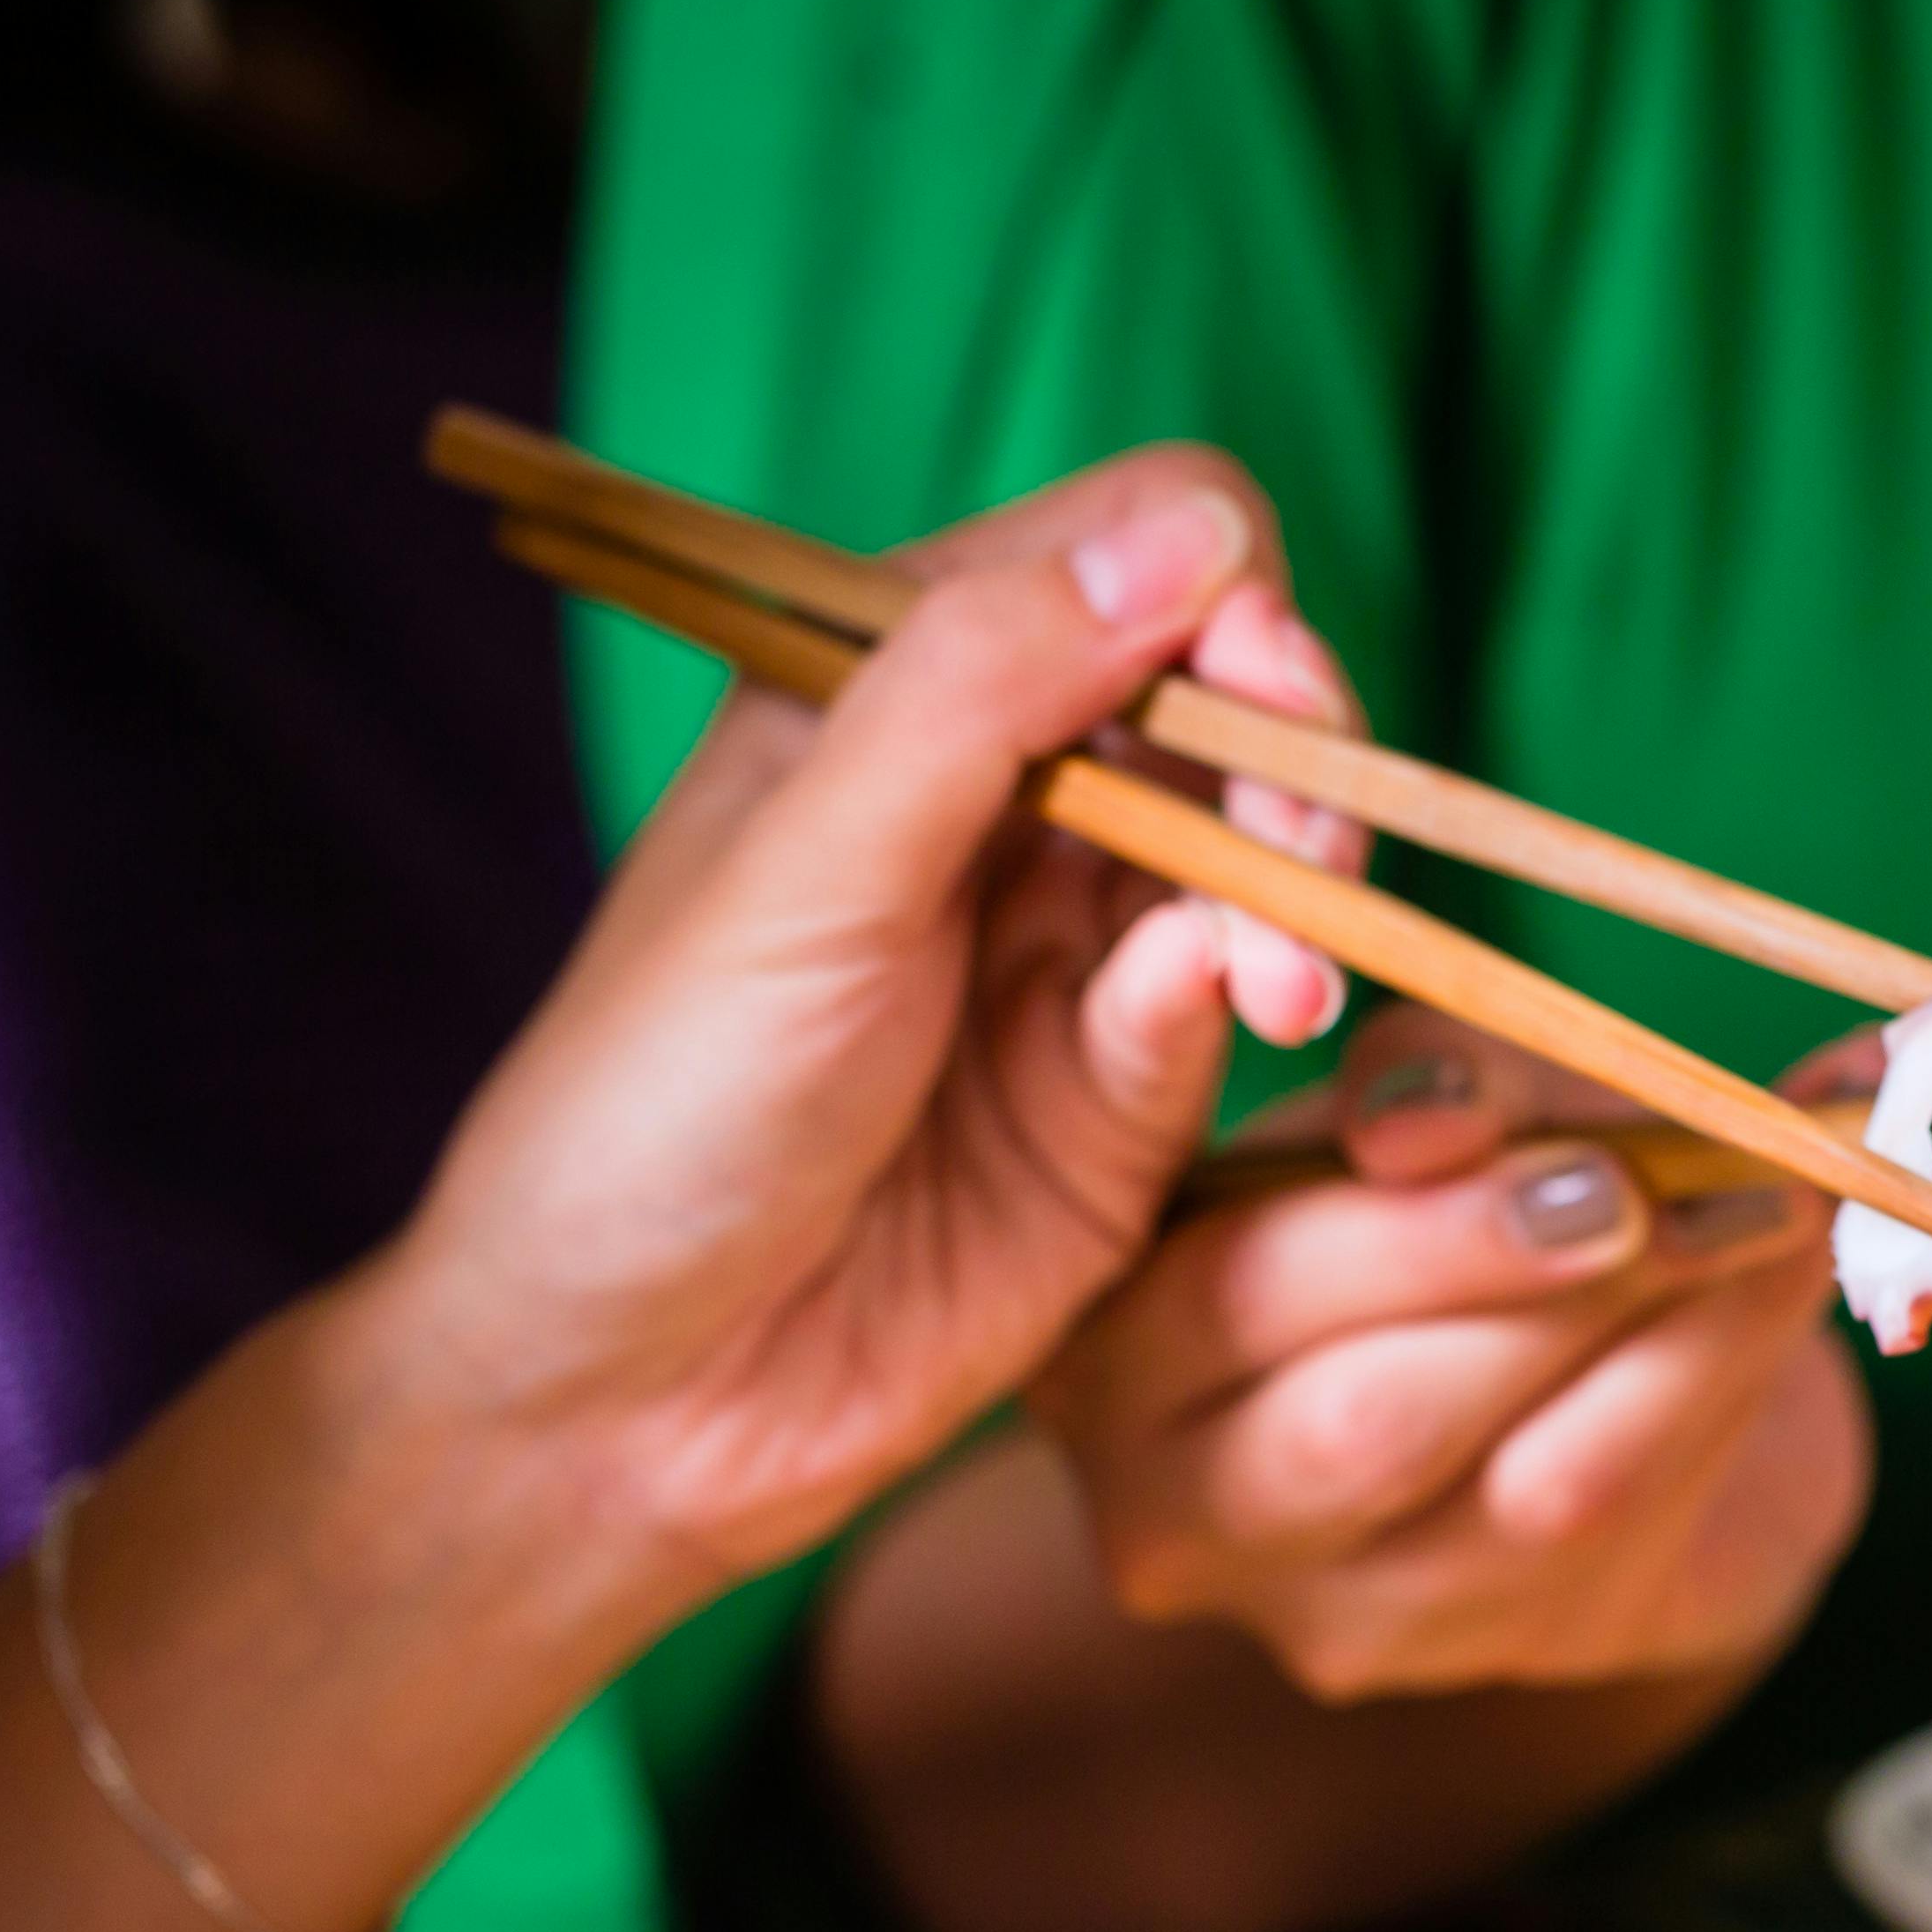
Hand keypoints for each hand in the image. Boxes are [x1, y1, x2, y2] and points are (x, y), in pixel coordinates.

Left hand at [357, 445, 1358, 1597]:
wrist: (629, 1396)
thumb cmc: (657, 1109)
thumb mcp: (808, 867)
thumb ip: (986, 687)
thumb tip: (1198, 535)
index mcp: (898, 693)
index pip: (1129, 555)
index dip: (1217, 596)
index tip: (1250, 681)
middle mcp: (1003, 805)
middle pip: (1236, 698)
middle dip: (1296, 754)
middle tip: (1299, 853)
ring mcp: (1072, 954)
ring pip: (1267, 853)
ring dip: (1303, 890)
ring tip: (1281, 979)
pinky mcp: (1124, 1105)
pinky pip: (1231, 1007)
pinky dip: (1250, 997)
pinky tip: (1237, 1024)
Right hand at [1027, 1009, 1871, 1699]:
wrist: (1596, 1377)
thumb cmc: (1474, 1206)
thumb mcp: (1438, 1104)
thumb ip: (1437, 1086)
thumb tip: (1430, 1120)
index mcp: (1112, 1332)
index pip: (1229, 1284)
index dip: (1417, 1218)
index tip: (1575, 1143)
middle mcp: (1171, 1501)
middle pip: (1360, 1419)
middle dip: (1532, 1288)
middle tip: (1667, 1187)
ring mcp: (1315, 1608)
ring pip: (1508, 1490)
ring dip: (1665, 1338)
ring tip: (1765, 1214)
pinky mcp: (1468, 1654)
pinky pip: (1613, 1524)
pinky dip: (1711, 1388)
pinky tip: (1775, 1296)